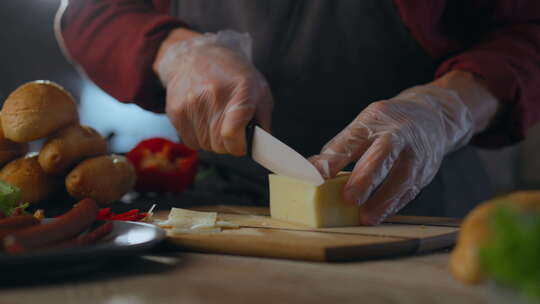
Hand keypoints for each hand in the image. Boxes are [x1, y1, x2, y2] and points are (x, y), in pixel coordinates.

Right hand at [155, 30, 273, 155]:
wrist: (195, 55)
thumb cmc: (231, 73)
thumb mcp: (258, 87)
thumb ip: (263, 118)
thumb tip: (262, 144)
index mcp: (240, 90)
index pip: (231, 134)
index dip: (238, 147)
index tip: (241, 144)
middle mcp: (213, 95)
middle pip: (219, 145)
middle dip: (227, 144)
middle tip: (230, 129)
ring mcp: (190, 103)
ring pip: (204, 145)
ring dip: (212, 140)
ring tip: (215, 119)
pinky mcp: (175, 110)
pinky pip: (190, 141)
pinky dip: (198, 136)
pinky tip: (202, 119)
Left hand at [309, 84, 474, 224]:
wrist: (432, 117)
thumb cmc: (387, 125)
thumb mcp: (363, 125)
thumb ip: (340, 148)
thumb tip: (313, 171)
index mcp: (374, 120)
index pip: (351, 139)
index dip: (335, 158)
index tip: (318, 175)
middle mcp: (397, 135)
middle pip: (383, 154)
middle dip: (366, 177)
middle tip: (350, 198)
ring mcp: (415, 153)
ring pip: (402, 178)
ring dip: (383, 200)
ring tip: (365, 218)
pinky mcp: (424, 173)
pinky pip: (410, 192)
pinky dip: (394, 206)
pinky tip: (379, 216)